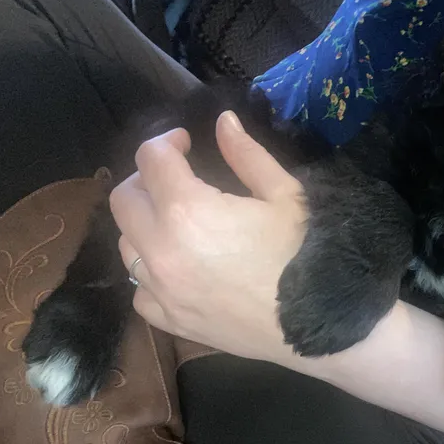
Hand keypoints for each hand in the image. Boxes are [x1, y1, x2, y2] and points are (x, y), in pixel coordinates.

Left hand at [109, 111, 306, 360]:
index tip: (186, 143)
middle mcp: (160, 249)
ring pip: (125, 244)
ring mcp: (161, 290)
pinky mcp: (170, 321)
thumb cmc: (306, 254)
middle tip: (176, 179)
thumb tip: (224, 120)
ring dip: (144, 224)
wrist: (320, 323)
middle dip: (145, 179)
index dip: (166, 141)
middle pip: (123, 200)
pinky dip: (150, 274)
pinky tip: (177, 269)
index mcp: (187, 209)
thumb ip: (246, 154)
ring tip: (176, 222)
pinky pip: (139, 292)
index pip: (150, 160)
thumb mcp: (284, 195)